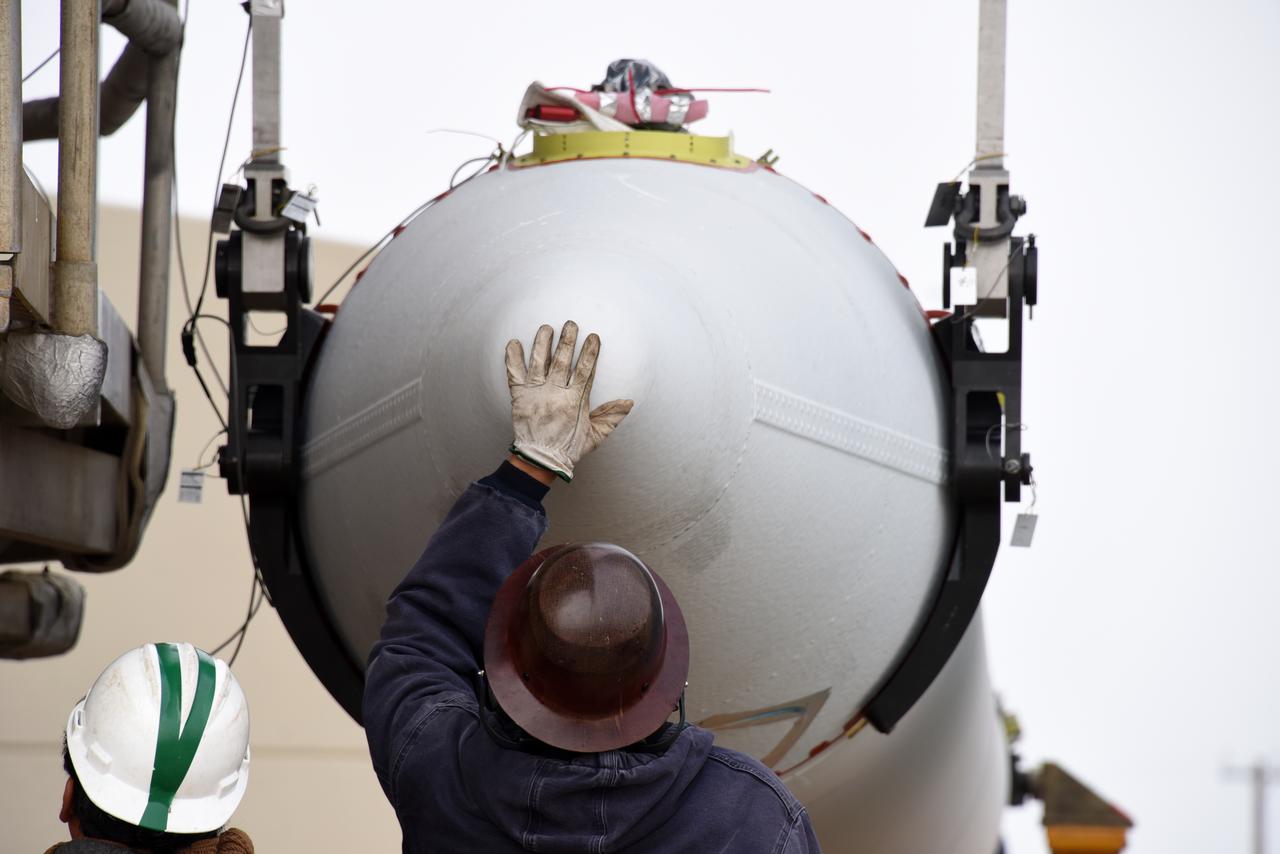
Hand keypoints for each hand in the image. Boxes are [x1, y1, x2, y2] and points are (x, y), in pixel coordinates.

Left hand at [505, 321, 632, 481]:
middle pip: (563, 360)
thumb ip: (612, 417)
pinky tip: (513, 342)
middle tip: (570, 324)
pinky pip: (514, 373)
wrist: (540, 460)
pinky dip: (512, 358)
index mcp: (575, 400)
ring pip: (539, 362)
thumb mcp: (596, 436)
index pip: (585, 370)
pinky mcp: (519, 396)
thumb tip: (629, 402)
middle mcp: (555, 393)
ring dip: (543, 343)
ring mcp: (536, 393)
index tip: (594, 337)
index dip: (590, 352)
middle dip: (567, 341)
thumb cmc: (569, 448)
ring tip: (546, 328)